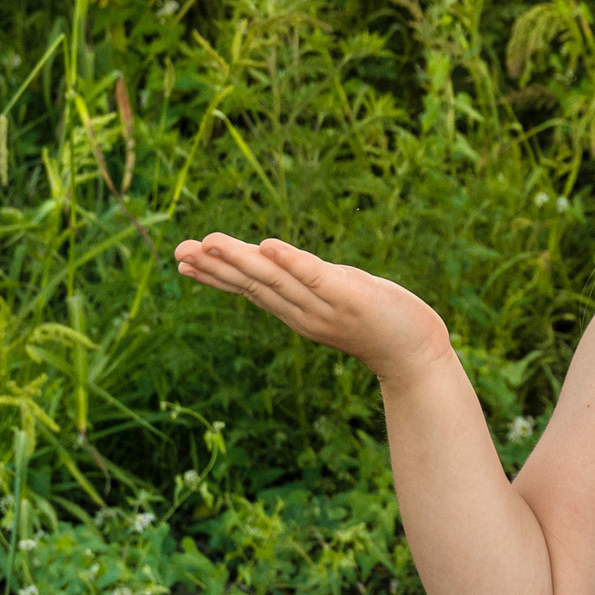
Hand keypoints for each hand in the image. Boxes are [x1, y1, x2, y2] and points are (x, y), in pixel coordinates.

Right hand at [174, 233, 451, 386]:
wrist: (416, 352)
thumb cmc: (379, 321)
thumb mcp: (335, 300)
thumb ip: (307, 285)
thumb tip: (281, 265)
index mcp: (297, 312)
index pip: (250, 289)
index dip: (216, 275)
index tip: (183, 262)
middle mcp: (303, 312)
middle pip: (253, 285)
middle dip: (215, 268)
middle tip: (178, 251)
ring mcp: (325, 306)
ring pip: (275, 280)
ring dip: (241, 261)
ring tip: (209, 242)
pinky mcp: (349, 296)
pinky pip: (315, 276)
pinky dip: (291, 261)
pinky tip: (267, 245)